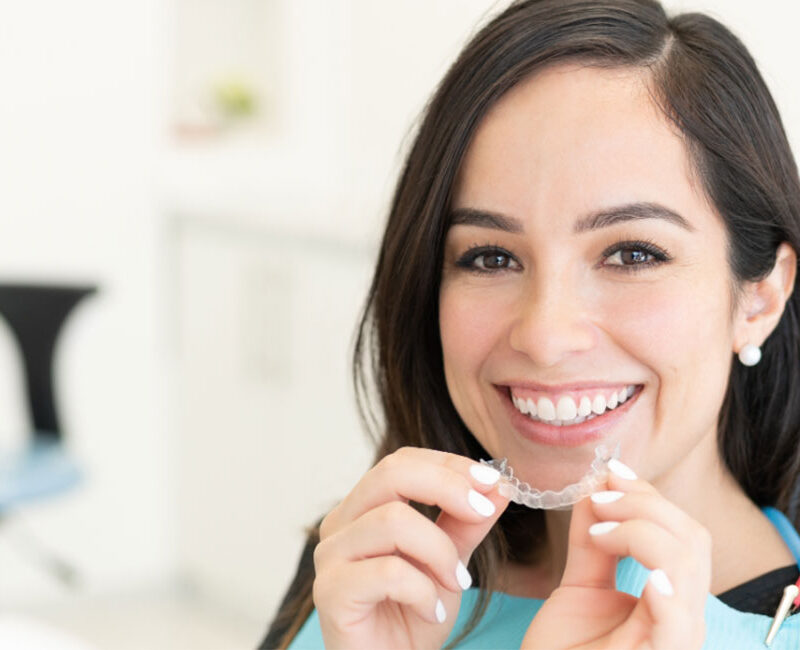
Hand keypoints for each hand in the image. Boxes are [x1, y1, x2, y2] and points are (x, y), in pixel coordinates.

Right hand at [312, 446, 509, 649]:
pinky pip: (388, 572)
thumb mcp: (450, 561)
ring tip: (457, 582)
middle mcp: (340, 522)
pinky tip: (433, 609)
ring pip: (393, 520)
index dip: (449, 464)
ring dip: (439, 550)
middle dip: (447, 487)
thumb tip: (500, 485)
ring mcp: (330, 556)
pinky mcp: (330, 592)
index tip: (493, 480)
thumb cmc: (413, 615)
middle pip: (391, 473)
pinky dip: (422, 590)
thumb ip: (468, 522)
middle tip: (484, 512)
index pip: (403, 461)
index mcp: (364, 507)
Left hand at [521, 461, 710, 648]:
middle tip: (599, 498)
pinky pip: (680, 622)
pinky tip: (646, 575)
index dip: (648, 496)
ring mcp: (675, 641)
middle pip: (692, 539)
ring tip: (598, 532)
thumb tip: (599, 486)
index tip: (608, 473)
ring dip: (641, 530)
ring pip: (688, 565)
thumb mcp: (578, 588)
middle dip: (645, 504)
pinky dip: (667, 589)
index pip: (681, 533)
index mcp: (668, 599)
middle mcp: (680, 618)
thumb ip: (592, 543)